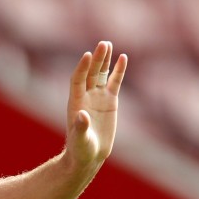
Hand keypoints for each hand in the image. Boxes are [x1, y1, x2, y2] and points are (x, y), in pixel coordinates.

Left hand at [66, 40, 126, 169]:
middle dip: (96, 59)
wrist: (89, 154)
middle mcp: (86, 96)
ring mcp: (98, 97)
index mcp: (75, 102)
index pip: (77, 80)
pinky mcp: (110, 101)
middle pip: (90, 73)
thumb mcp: (80, 140)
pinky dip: (118, 71)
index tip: (87, 55)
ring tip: (108, 45)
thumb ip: (80, 128)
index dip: (82, 68)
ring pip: (101, 74)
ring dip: (105, 60)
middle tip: (103, 44)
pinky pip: (115, 82)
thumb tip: (82, 115)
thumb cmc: (80, 148)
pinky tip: (123, 58)